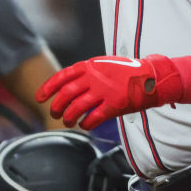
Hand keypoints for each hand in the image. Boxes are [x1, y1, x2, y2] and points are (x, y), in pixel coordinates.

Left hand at [35, 55, 182, 128]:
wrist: (151, 77)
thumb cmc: (126, 72)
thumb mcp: (104, 64)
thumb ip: (87, 72)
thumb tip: (68, 84)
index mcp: (90, 66)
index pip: (63, 77)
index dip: (48, 88)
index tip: (40, 98)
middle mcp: (95, 77)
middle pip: (66, 94)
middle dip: (56, 106)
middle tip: (54, 114)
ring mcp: (105, 91)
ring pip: (77, 107)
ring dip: (69, 118)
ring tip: (68, 122)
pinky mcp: (115, 104)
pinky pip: (94, 118)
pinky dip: (86, 124)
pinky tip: (85, 125)